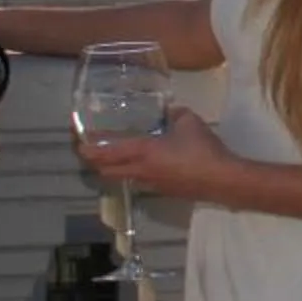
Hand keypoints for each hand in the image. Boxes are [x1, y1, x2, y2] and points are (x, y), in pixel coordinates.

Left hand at [78, 106, 239, 205]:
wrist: (222, 180)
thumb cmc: (201, 149)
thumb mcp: (188, 121)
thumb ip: (175, 113)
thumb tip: (170, 109)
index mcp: (142, 152)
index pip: (105, 155)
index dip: (88, 151)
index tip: (79, 144)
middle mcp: (140, 171)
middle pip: (107, 172)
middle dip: (96, 162)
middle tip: (95, 149)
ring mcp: (152, 184)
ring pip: (123, 178)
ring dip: (115, 168)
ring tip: (118, 154)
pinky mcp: (164, 191)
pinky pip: (141, 180)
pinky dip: (135, 172)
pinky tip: (148, 162)